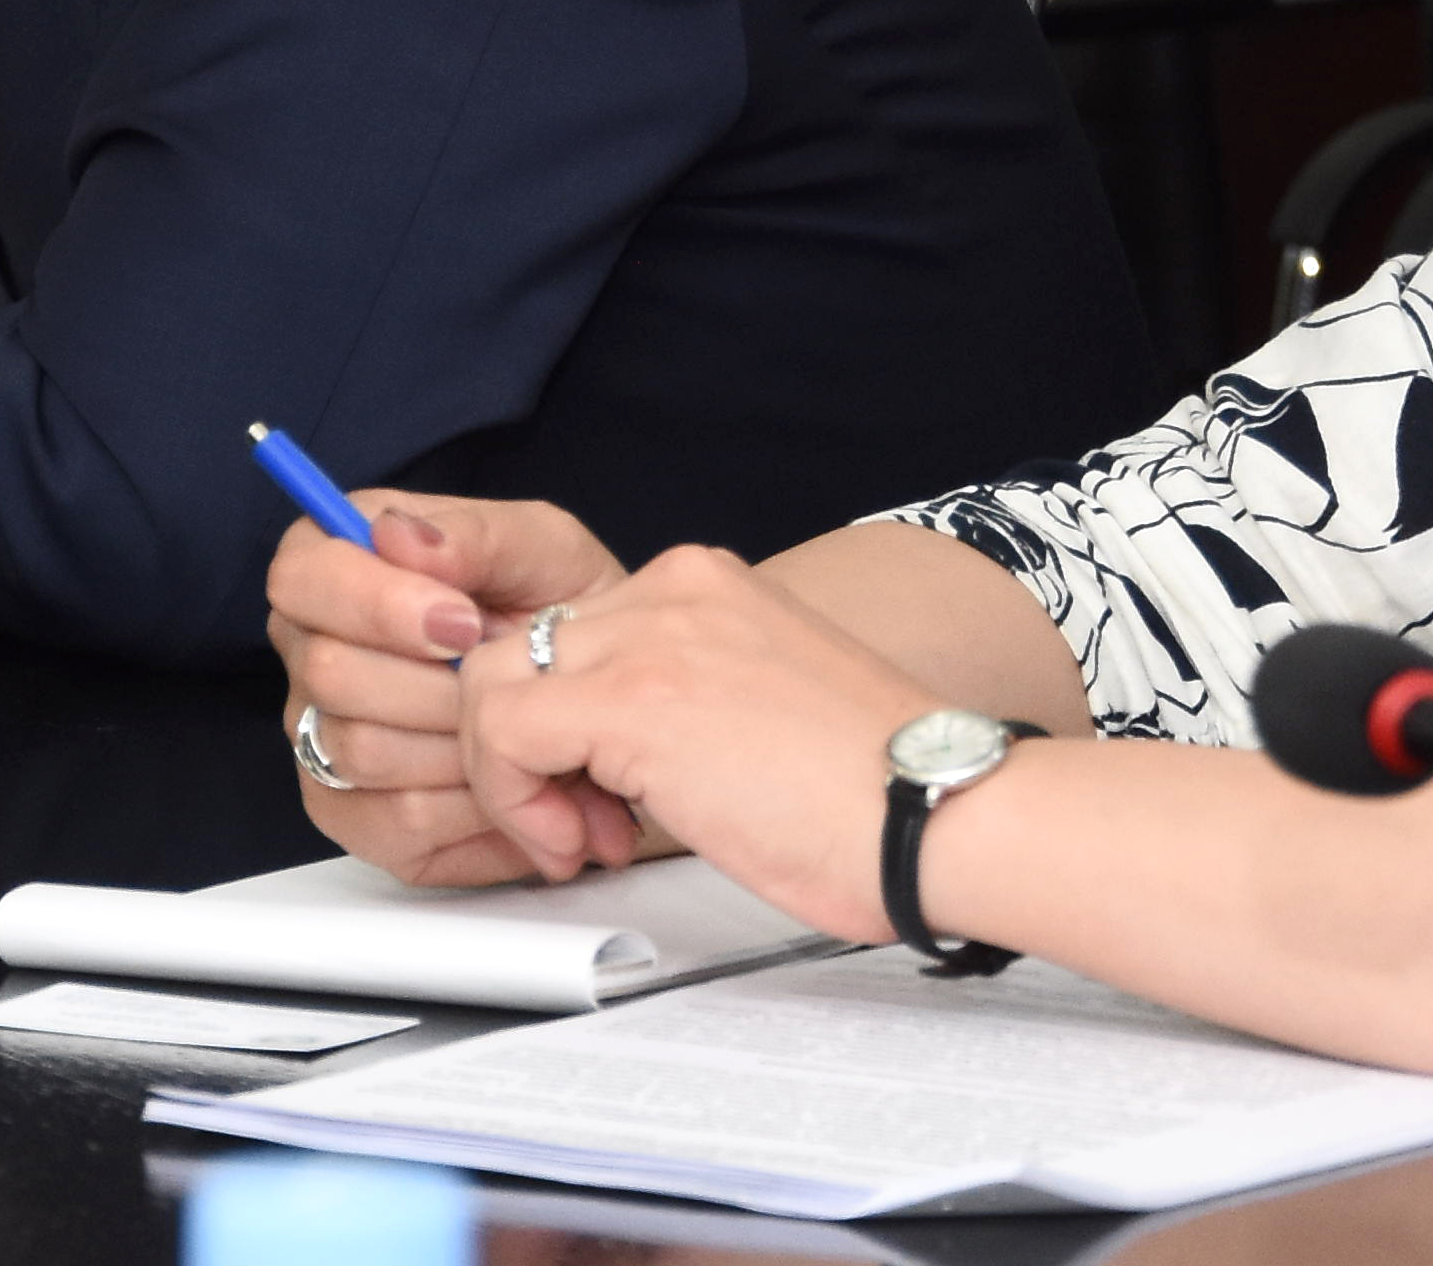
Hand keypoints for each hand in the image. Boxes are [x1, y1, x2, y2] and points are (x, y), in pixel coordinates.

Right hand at [270, 492, 629, 881]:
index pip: (301, 578)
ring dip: (458, 745)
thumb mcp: (542, 550)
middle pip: (327, 671)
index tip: (464, 622)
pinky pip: (391, 822)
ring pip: (359, 751)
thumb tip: (394, 534)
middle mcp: (309, 649)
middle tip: (506, 682)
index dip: (375, 603)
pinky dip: (466, 809)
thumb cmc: (559, 610)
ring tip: (517, 729)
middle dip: (437, 684)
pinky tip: (506, 783)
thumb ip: (473, 535)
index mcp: (335, 564)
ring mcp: (320, 736)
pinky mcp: (350, 814)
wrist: (595, 704)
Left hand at [445, 543, 934, 934]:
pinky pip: (502, 731)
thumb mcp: (759, 708)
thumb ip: (683, 699)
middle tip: (586, 824)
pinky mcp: (633, 699)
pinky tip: (578, 844)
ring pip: (491, 683)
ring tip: (583, 839)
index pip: (571, 635)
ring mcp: (651, 636)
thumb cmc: (874, 795)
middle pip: (521, 651)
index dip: (564, 726)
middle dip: (529, 750)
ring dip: (515, 776)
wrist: (940, 815)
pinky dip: (516, 800)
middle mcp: (674, 590)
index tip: (601, 797)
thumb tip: (610, 749)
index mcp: (707, 587)